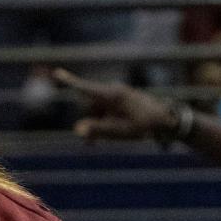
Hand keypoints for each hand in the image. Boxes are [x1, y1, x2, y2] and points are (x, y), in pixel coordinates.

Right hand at [52, 68, 178, 141]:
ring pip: (96, 109)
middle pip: (90, 105)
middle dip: (87, 122)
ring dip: (95, 124)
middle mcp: (112, 91)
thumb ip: (97, 130)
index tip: (56, 73)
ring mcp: (116, 94)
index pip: (85, 89)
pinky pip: (105, 109)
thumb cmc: (143, 125)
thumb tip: (77, 130)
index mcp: (111, 96)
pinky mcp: (120, 99)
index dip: (69, 82)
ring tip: (100, 144)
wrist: (164, 119)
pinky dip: (103, 121)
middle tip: (91, 146)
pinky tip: (108, 134)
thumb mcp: (120, 132)